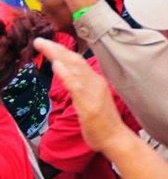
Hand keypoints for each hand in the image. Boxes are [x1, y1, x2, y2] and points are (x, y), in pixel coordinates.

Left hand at [33, 38, 130, 154]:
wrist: (115, 138)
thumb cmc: (103, 122)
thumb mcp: (91, 100)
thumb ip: (81, 89)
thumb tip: (71, 81)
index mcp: (95, 81)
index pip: (77, 62)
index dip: (63, 52)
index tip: (49, 44)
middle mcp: (95, 82)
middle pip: (75, 60)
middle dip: (57, 49)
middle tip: (40, 40)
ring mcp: (93, 91)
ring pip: (75, 68)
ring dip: (58, 55)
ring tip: (45, 45)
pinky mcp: (89, 103)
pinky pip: (76, 85)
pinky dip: (66, 73)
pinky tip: (57, 65)